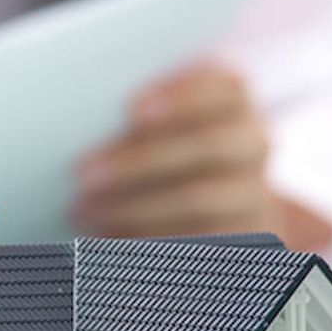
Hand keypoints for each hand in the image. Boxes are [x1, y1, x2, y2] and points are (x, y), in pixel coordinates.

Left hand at [74, 62, 331, 249]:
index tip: (131, 110)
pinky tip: (108, 238)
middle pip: (207, 146)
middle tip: (82, 174)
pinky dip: (148, 241)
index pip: (222, 88)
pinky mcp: (240, 237)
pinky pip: (196, 242)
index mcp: (233, 100)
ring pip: (199, 199)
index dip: (180, 97)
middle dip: (139, 160)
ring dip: (133, 207)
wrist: (217, 204)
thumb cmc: (163, 147)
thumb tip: (78, 126)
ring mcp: (253, 192)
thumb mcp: (154, 124)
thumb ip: (133, 118)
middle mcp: (252, 142)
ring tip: (83, 211)